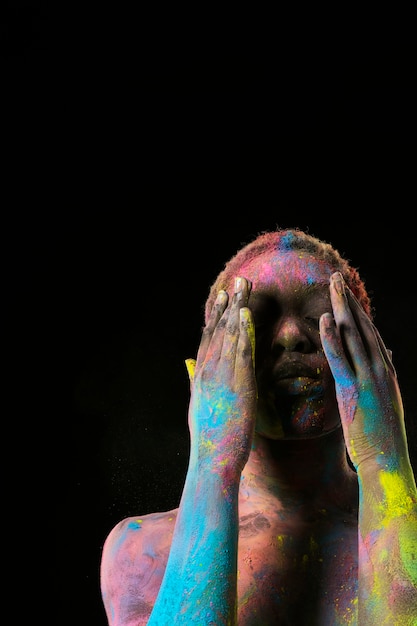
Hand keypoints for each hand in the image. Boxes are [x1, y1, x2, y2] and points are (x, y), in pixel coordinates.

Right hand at [185, 276, 256, 477]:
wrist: (212, 458)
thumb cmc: (208, 440)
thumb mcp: (197, 407)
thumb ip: (195, 384)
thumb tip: (190, 368)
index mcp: (201, 377)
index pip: (207, 340)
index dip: (215, 317)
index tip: (220, 299)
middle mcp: (208, 371)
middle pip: (218, 331)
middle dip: (227, 305)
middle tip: (235, 283)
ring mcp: (222, 375)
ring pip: (229, 335)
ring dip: (236, 309)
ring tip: (243, 288)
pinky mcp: (237, 383)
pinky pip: (241, 351)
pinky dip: (242, 330)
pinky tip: (245, 314)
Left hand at [319, 272, 405, 473]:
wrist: (387, 462)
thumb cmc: (382, 436)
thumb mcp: (385, 401)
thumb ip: (382, 377)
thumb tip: (386, 357)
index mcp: (386, 371)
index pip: (370, 333)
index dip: (357, 311)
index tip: (345, 294)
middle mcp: (381, 369)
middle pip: (362, 326)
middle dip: (348, 300)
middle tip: (336, 277)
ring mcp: (369, 378)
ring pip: (354, 335)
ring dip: (341, 307)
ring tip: (331, 284)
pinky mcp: (354, 390)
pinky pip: (341, 358)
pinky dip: (333, 337)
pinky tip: (326, 318)